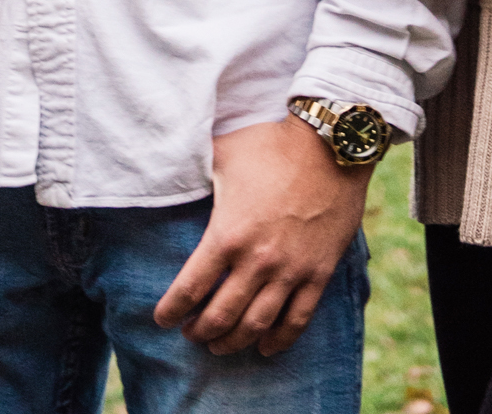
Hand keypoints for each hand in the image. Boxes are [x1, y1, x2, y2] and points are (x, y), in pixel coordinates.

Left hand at [152, 116, 368, 357]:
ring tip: (219, 345)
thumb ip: (196, 167)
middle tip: (190, 333)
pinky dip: (279, 340)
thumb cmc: (272, 145)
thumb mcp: (224, 152)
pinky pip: (297, 320)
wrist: (330, 145)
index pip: (189, 288)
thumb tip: (169, 160)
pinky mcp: (318, 274)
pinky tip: (266, 347)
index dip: (171, 310)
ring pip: (256, 325)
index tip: (162, 319)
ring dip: (233, 342)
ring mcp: (290, 271)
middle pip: (220, 316)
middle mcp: (257, 260)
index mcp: (227, 233)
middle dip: (199, 331)